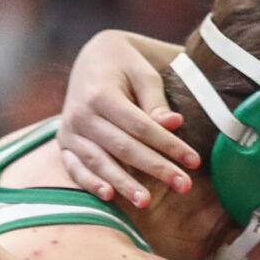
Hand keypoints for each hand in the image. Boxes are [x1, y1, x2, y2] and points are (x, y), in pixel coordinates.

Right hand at [58, 31, 198, 206]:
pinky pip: (75, 168)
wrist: (93, 58)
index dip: (169, 145)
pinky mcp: (65, 143)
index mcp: (101, 94)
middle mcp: (81, 114)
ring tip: (146, 201)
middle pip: (123, 148)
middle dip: (155, 168)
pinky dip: (89, 183)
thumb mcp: (144, 74)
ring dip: (124, 184)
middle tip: (184, 186)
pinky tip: (109, 196)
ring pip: (99, 162)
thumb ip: (156, 102)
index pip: (141, 127)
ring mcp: (70, 130)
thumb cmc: (126, 66)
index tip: (194, 162)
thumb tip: (173, 124)